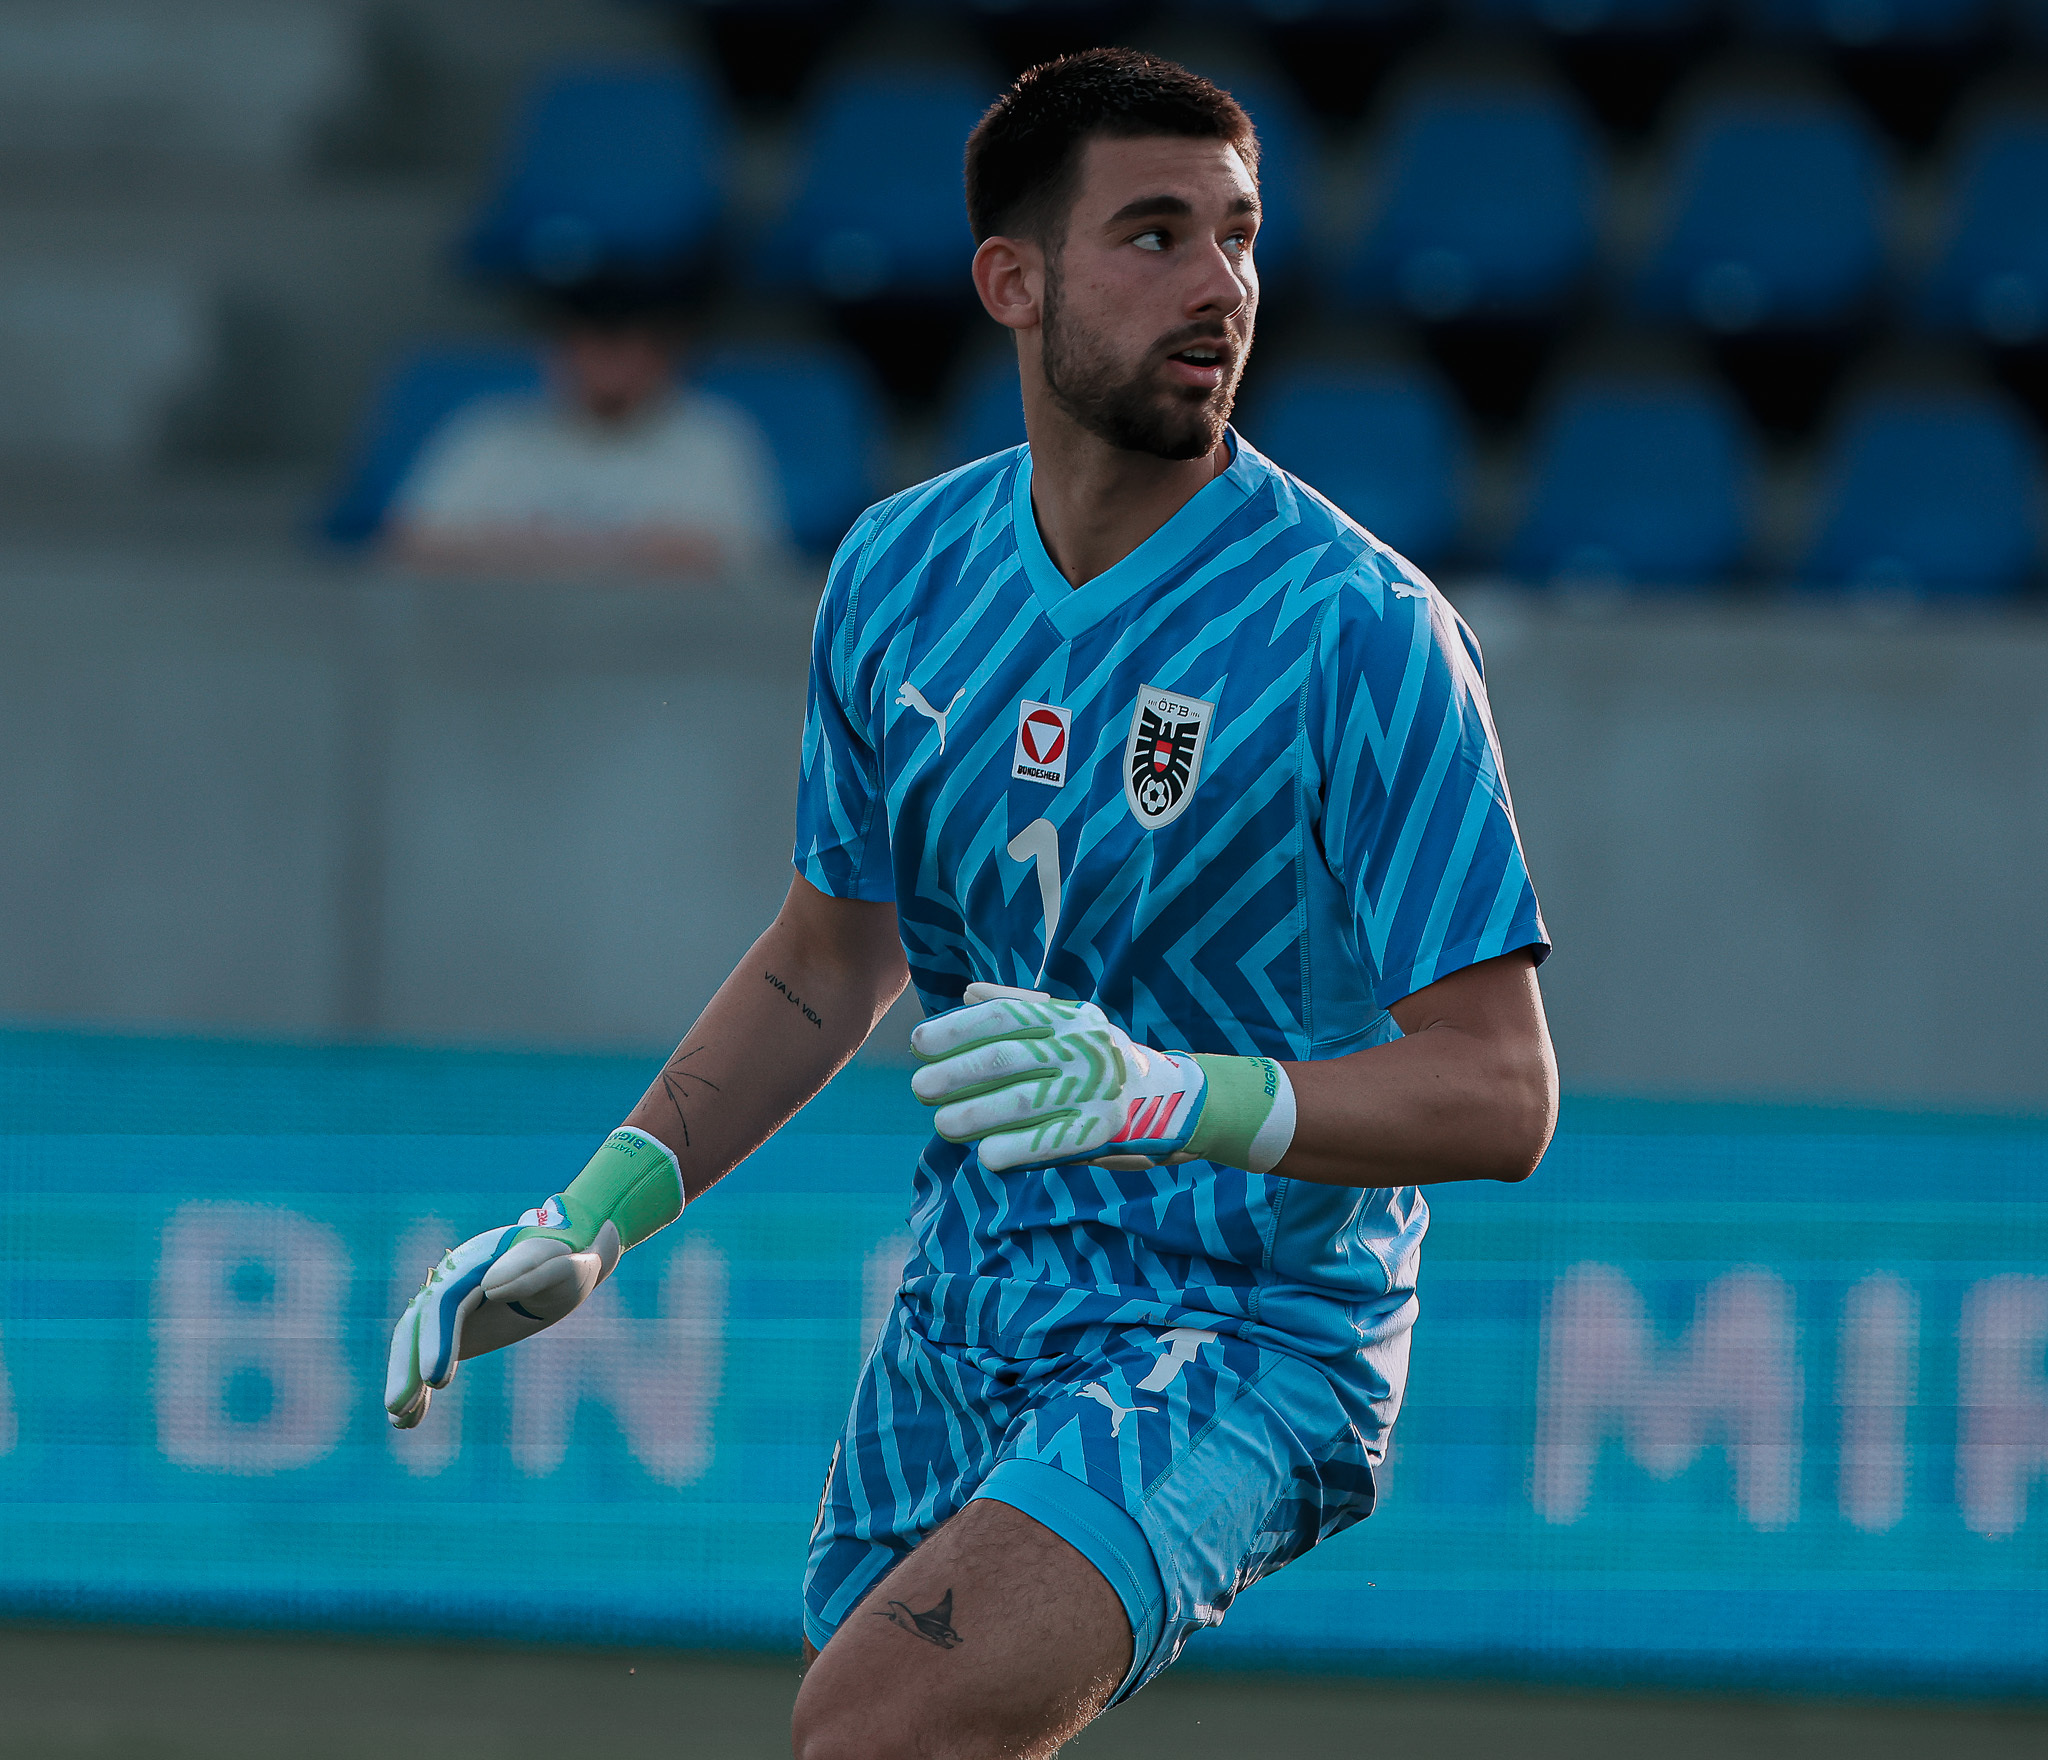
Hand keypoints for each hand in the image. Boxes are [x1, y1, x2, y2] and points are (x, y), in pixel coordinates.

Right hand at [384, 1127, 682, 1428]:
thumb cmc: (569, 1257)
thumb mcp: (563, 1260)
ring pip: (413, 1340)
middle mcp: (453, 1280)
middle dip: (407, 1364)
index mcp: (476, 1262)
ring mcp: (450, 1304)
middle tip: (400, 1407)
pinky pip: (427, 1354)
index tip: (436, 1379)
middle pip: (418, 1322)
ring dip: (404, 1379)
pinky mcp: (455, 1327)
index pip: (446, 1301)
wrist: (568, 1255)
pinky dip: (417, 1385)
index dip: (436, 1338)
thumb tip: (489, 1285)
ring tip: (400, 1420)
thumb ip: (532, 1267)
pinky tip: (409, 1420)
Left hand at [909, 983, 1209, 1173]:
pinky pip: (1050, 1141)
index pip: (1003, 1017)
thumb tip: (967, 992)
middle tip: (920, 1089)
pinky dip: (1015, 1149)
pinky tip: (986, 1156)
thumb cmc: (1102, 1057)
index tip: (919, 1044)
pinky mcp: (1102, 1131)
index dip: (957, 1029)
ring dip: (976, 1115)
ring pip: (1022, 1102)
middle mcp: (1081, 1049)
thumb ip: (1020, 1005)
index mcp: (1067, 1018)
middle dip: (956, 1074)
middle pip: (1007, 1060)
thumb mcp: (1071, 1020)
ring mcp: (1093, 1090)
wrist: (1170, 1097)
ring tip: (942, 1125)